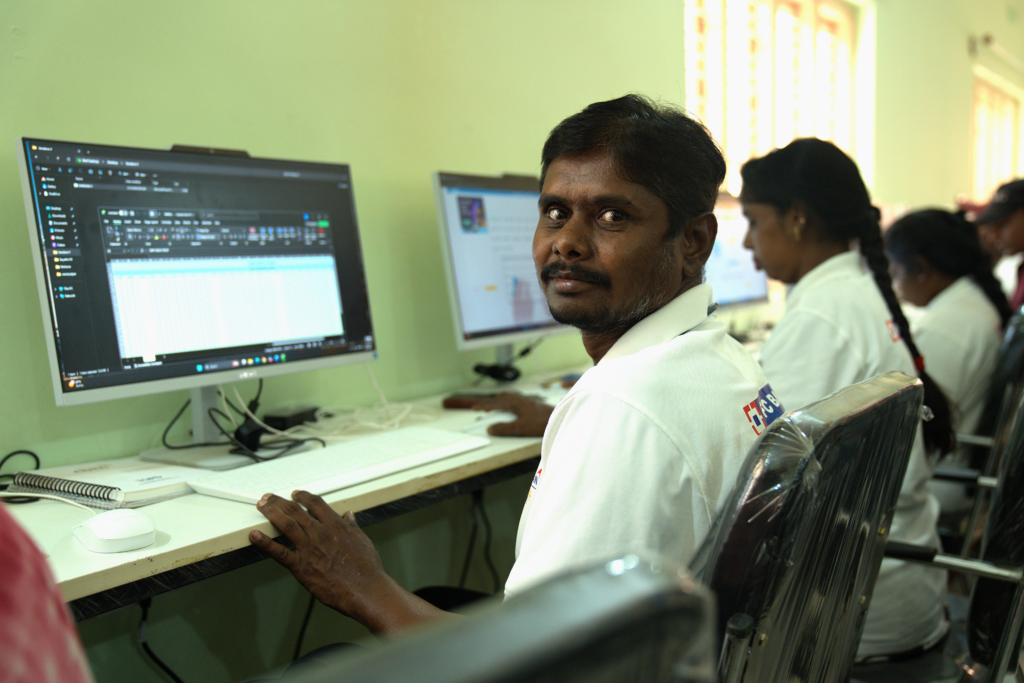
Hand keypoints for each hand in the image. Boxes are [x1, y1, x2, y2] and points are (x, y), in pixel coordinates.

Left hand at [250, 491, 449, 634]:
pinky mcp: (302, 567)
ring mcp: (310, 549)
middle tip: (268, 497)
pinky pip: (280, 553)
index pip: (316, 503)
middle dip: (280, 501)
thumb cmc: (367, 569)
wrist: (366, 589)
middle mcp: (321, 533)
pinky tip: (254, 535)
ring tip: (261, 506)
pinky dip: (265, 543)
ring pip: (286, 524)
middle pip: (296, 510)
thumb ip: (353, 526)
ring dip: (271, 513)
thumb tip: (349, 516)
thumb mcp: (363, 541)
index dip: (303, 496)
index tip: (295, 494)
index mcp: (336, 525)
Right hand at [471, 392, 553, 436]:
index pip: (494, 403)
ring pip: (509, 398)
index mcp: (514, 402)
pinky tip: (511, 409)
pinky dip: (508, 404)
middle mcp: (520, 399)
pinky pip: (515, 400)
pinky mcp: (532, 404)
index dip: (483, 405)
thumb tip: (491, 429)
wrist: (558, 419)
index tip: (474, 408)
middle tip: (482, 408)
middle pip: (501, 398)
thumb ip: (504, 429)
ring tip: (493, 407)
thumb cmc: (541, 422)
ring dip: (499, 402)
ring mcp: (527, 401)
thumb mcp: (520, 428)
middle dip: (490, 402)